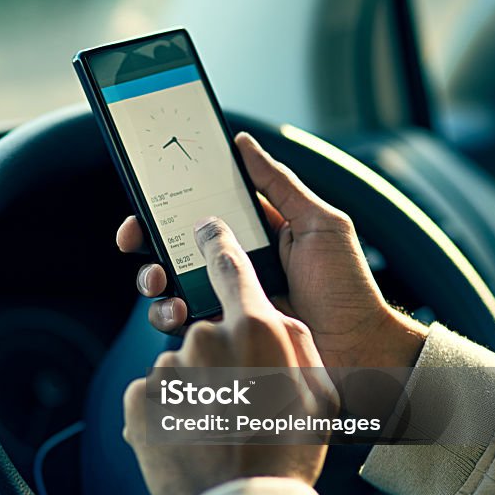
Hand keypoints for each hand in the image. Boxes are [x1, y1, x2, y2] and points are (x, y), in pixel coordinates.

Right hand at [117, 132, 426, 368]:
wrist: (359, 350)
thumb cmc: (347, 286)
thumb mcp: (319, 223)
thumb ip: (279, 184)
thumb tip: (243, 143)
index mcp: (251, 236)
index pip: (199, 214)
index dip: (166, 206)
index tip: (145, 200)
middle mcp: (232, 267)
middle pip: (172, 249)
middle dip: (146, 243)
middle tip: (135, 240)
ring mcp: (224, 302)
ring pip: (168, 288)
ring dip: (152, 280)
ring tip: (159, 281)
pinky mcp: (222, 335)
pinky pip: (183, 326)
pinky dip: (170, 317)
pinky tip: (180, 313)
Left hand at [123, 218, 336, 494]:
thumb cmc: (288, 453)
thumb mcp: (320, 394)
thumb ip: (298, 342)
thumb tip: (278, 316)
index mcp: (256, 330)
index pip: (229, 266)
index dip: (217, 243)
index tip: (204, 226)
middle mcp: (207, 338)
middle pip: (204, 332)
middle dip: (218, 361)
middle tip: (238, 406)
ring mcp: (169, 368)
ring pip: (179, 367)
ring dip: (192, 391)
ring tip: (215, 431)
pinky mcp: (139, 398)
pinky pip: (154, 394)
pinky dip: (167, 412)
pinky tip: (188, 439)